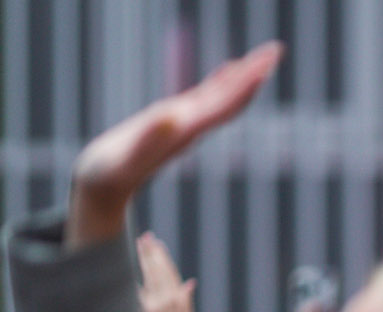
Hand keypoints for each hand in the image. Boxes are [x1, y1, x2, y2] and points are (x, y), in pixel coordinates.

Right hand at [68, 42, 282, 247]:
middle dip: (253, 74)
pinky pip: (205, 97)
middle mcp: (192, 127)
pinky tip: (230, 70)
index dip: (245, 85)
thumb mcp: (127, 156)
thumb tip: (173, 118)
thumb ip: (149, 139)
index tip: (266, 65)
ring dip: (243, 76)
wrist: (103, 188)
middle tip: (277, 49)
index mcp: (186, 131)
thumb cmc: (109, 174)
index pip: (224, 105)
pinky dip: (221, 81)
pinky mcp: (174, 120)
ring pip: (222, 96)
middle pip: (231, 98)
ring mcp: (185, 123)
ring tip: (264, 56)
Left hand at [136, 232, 195, 311]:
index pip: (171, 274)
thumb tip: (190, 282)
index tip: (156, 244)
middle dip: (152, 253)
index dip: (163, 258)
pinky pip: (140, 291)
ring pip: (152, 276)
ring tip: (140, 244)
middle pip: (160, 271)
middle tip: (146, 237)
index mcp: (181, 303)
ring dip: (146, 259)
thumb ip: (186, 302)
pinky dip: (134, 279)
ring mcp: (159, 305)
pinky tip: (127, 266)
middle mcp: (170, 301)